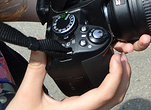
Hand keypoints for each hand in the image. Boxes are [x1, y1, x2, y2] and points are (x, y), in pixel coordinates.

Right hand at [7, 50, 129, 109]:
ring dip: (120, 81)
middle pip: (117, 97)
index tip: (116, 57)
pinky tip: (106, 77)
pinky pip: (104, 104)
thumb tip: (40, 46)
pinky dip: (111, 88)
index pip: (106, 93)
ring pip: (113, 101)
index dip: (116, 74)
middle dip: (124, 75)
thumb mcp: (26, 96)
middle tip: (122, 56)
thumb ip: (36, 69)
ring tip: (118, 63)